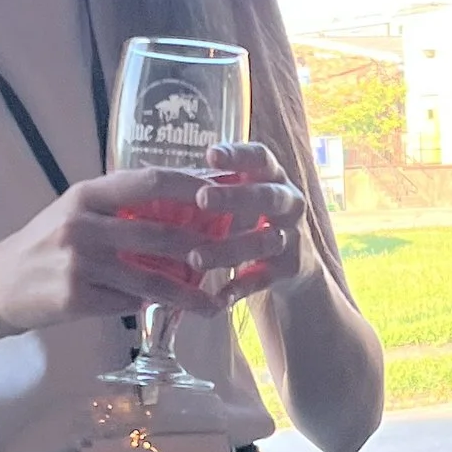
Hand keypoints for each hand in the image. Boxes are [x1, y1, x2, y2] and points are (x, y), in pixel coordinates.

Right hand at [0, 173, 207, 337]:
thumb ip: (119, 207)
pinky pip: (127, 303)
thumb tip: (183, 207)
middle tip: (235, 255)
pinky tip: (162, 312)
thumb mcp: (76, 212)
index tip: (227, 193)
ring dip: (188, 294)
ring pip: (150, 279)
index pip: (151, 182)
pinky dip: (145, 306)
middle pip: (160, 233)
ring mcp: (79, 262)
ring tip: (214, 304)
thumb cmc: (45, 245)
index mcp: (86, 194)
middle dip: (204, 247)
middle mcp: (82, 223)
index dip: (193, 186)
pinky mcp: (76, 297)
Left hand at [177, 142, 304, 303]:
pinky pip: (263, 278)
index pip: (260, 157)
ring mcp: (292, 235)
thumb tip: (155, 181)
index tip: (210, 155)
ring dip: (229, 250)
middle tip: (202, 199)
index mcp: (273, 177)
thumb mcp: (242, 197)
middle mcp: (289, 202)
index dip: (238, 155)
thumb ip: (214, 188)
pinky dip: (239, 288)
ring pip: (264, 241)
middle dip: (235, 197)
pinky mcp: (290, 268)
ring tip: (195, 258)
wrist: (296, 264)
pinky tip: (216, 297)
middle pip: (267, 196)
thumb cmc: (253, 218)